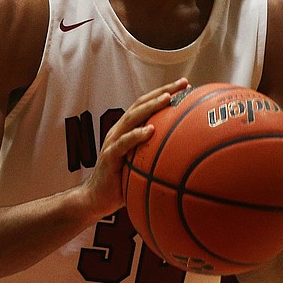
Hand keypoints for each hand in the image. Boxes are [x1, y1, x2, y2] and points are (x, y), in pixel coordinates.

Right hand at [79, 78, 187, 219]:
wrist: (96, 199)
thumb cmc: (122, 181)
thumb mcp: (142, 163)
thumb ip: (156, 153)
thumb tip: (186, 153)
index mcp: (127, 129)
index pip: (147, 104)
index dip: (165, 92)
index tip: (186, 85)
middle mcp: (120, 130)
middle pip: (141, 104)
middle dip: (163, 91)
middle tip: (183, 84)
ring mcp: (113, 142)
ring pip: (132, 118)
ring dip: (150, 106)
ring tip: (168, 99)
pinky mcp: (109, 157)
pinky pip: (123, 144)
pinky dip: (136, 135)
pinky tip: (150, 131)